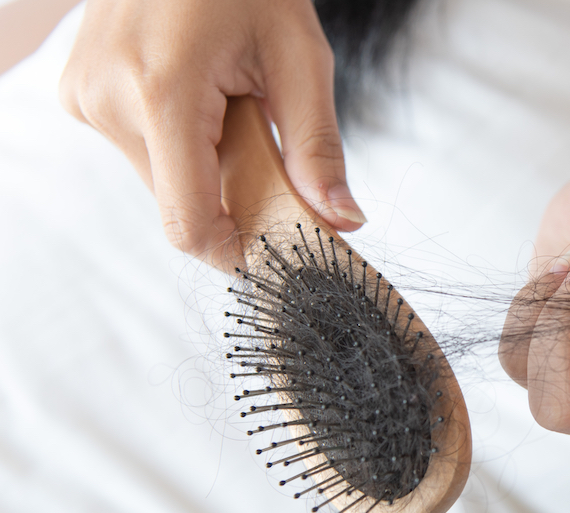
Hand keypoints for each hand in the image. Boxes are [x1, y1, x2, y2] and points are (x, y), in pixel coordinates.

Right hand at [59, 0, 364, 269]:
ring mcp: (85, 97)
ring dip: (207, 167)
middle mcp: (106, 101)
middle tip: (266, 145)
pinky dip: (184, 146)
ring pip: (162, 183)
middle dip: (232, 197)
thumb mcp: (299, 58)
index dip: (235, 250)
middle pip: (180, 206)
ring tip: (229, 104)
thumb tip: (342, 222)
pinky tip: (201, 97)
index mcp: (159, 93)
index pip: (188, 223)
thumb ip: (318, 148)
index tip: (277, 249)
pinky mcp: (81, 94)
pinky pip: (144, 153)